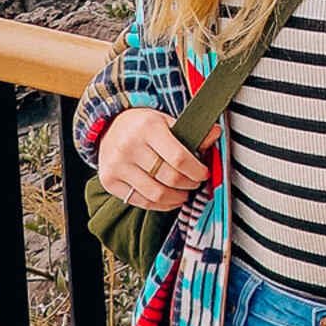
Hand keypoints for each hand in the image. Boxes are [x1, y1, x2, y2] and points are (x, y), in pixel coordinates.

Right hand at [96, 107, 215, 209]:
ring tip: (184, 193)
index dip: (196, 170)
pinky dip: (160, 205)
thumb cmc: (144, 125)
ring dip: (176, 198)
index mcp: (149, 127)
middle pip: (169, 178)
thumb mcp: (166, 120)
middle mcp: (130, 146)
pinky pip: (140, 201)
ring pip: (155, 194)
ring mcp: (117, 165)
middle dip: (189, 184)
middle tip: (196, 183)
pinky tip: (169, 200)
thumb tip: (216, 134)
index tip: (204, 173)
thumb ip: (190, 131)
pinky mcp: (109, 181)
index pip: (179, 157)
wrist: (109, 127)